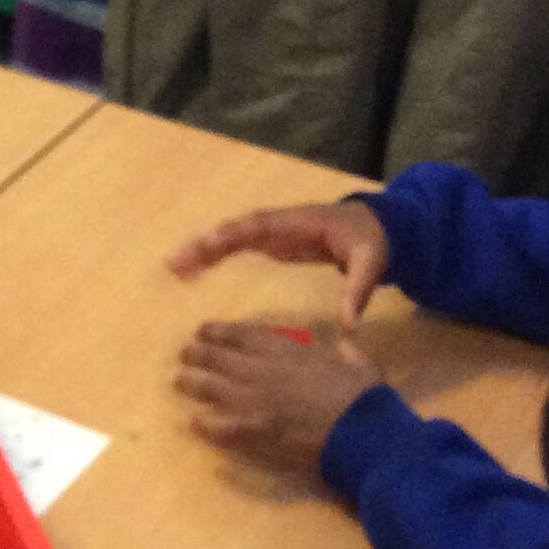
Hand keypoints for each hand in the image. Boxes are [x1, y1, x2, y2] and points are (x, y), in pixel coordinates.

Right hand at [169, 202, 391, 329]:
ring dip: (202, 250)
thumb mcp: (371, 263)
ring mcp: (271, 232)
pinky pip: (233, 246)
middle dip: (206, 243)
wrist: (375, 227)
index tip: (209, 246)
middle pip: (236, 229)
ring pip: (230, 237)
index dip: (234, 234)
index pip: (262, 224)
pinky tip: (191, 270)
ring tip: (174, 267)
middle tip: (177, 262)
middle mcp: (278, 223)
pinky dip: (212, 255)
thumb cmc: (370, 242)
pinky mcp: (268, 243)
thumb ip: (358, 290)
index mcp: (299, 222)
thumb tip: (349, 326)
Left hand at [175, 322, 383, 473]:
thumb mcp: (360, 363)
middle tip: (184, 355)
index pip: (241, 334)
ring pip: (209, 386)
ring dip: (191, 382)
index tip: (202, 331)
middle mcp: (262, 368)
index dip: (217, 331)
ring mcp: (253, 398)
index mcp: (286, 349)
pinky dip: (204, 424)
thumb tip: (349, 338)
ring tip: (179, 381)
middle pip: (216, 356)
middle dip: (196, 354)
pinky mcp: (252, 429)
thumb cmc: (363, 397)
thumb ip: (347, 349)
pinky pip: (217, 424)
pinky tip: (194, 423)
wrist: (361, 431)